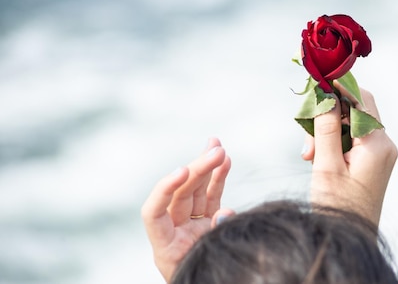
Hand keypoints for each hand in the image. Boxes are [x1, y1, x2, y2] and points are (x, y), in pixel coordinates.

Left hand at [141, 138, 233, 282]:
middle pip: (181, 194)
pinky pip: (211, 197)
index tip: (183, 170)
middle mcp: (176, 233)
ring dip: (207, 166)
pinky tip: (225, 162)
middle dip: (198, 168)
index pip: (153, 213)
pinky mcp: (208, 223)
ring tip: (217, 146)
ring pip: (197, 191)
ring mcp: (192, 226)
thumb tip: (225, 211)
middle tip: (215, 149)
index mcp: (166, 248)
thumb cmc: (206, 278)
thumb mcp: (206, 264)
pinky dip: (218, 180)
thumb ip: (215, 237)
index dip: (164, 189)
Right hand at [301, 86, 397, 225]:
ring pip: (351, 123)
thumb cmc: (337, 208)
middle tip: (306, 138)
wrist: (351, 240)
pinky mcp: (373, 161)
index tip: (317, 80)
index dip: (338, 86)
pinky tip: (317, 158)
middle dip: (328, 114)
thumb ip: (325, 128)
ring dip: (327, 130)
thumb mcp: (325, 166)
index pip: (360, 99)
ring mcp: (381, 153)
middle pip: (355, 109)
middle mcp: (385, 145)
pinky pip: (353, 138)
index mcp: (377, 145)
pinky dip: (334, 141)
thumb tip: (325, 94)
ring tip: (308, 154)